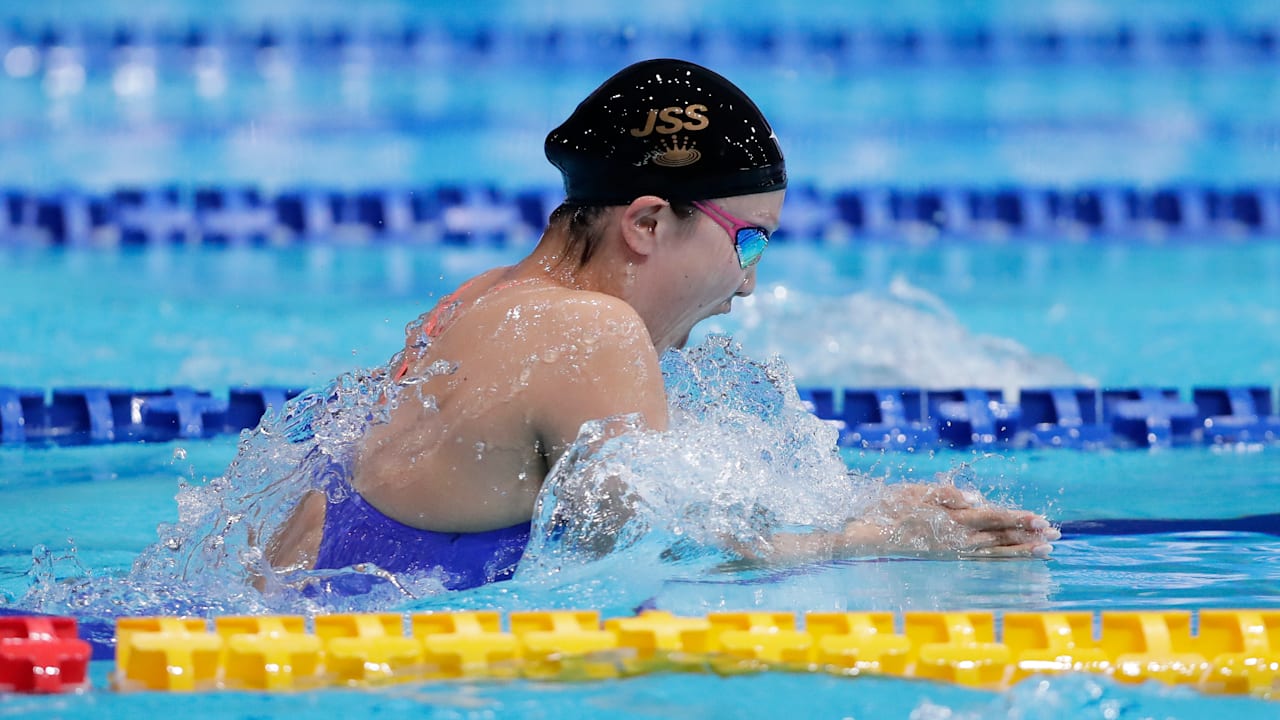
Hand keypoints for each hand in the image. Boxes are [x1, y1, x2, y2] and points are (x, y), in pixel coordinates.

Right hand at [840, 483, 1059, 558]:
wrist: (865, 533)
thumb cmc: (886, 508)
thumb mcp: (911, 492)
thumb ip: (944, 494)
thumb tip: (974, 499)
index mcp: (949, 518)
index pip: (991, 517)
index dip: (1016, 519)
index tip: (1040, 520)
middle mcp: (955, 536)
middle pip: (999, 535)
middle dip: (1028, 535)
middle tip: (1056, 535)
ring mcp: (952, 547)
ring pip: (993, 548)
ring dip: (1020, 548)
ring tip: (1046, 548)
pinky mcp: (948, 553)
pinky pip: (981, 556)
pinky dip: (1001, 556)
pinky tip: (1014, 555)